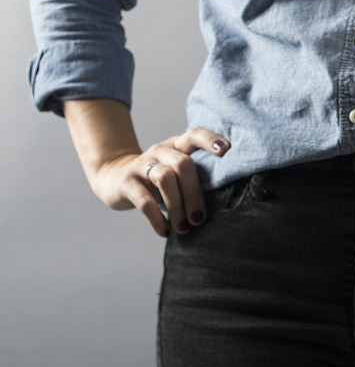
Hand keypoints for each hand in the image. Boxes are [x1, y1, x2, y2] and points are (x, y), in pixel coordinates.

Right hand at [90, 128, 229, 237]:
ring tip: (184, 228)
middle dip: (194, 193)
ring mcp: (142, 165)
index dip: (209, 140)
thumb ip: (196, 177)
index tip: (226, 150)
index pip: (194, 135)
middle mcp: (160, 151)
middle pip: (183, 164)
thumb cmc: (159, 180)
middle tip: (199, 219)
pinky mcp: (127, 182)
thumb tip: (227, 202)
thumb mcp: (176, 171)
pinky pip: (144, 200)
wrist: (115, 179)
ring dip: (177, 207)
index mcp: (177, 146)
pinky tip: (165, 231)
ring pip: (165, 178)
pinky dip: (157, 218)